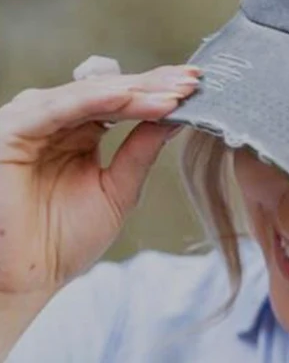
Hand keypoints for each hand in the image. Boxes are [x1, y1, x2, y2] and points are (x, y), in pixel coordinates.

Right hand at [0, 62, 200, 296]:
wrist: (28, 281)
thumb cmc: (64, 241)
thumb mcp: (118, 189)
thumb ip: (141, 151)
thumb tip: (176, 116)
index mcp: (77, 131)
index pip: (122, 100)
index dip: (158, 91)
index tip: (196, 86)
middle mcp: (53, 121)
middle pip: (109, 91)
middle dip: (154, 85)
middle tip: (192, 81)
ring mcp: (30, 123)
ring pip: (89, 94)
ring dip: (134, 91)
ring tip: (172, 94)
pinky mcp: (10, 132)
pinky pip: (58, 108)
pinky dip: (95, 99)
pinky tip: (129, 96)